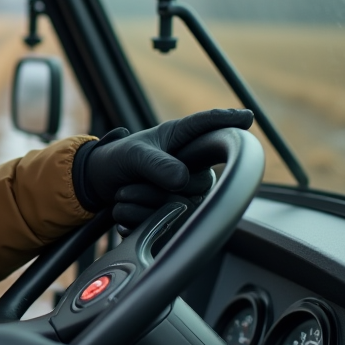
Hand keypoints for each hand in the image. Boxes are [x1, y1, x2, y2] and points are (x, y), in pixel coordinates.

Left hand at [73, 109, 253, 229]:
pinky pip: (160, 227)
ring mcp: (186, 194)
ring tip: (125, 192)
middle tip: (130, 179)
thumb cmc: (119, 159)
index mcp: (181, 139)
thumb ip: (156, 164)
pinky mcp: (175, 218)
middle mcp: (192, 167)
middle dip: (152, 187)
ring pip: (176, 209)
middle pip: (195, 185)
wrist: (99, 185)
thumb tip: (182, 180)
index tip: (245, 117)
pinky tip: (125, 208)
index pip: (207, 127)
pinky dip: (133, 219)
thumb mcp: (132, 155)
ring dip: (139, 203)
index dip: (226, 121)